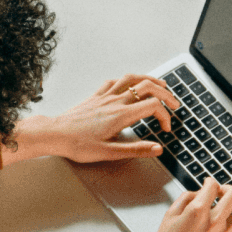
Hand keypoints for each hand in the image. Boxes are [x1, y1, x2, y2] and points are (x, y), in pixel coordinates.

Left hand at [8, 75, 178, 164]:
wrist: (56, 133)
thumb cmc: (79, 145)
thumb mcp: (110, 153)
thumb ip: (136, 149)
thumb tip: (157, 148)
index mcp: (121, 115)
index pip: (152, 106)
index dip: (165, 116)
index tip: (166, 128)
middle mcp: (114, 101)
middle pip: (146, 87)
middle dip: (165, 93)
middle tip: (174, 103)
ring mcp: (105, 96)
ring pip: (131, 79)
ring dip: (148, 79)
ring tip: (160, 85)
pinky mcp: (96, 95)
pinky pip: (114, 81)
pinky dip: (127, 80)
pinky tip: (129, 84)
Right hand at [122, 177, 231, 231]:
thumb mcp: (169, 215)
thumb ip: (186, 198)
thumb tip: (199, 193)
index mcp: (197, 211)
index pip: (212, 185)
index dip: (209, 181)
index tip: (208, 184)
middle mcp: (214, 221)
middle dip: (227, 188)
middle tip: (221, 193)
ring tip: (231, 208)